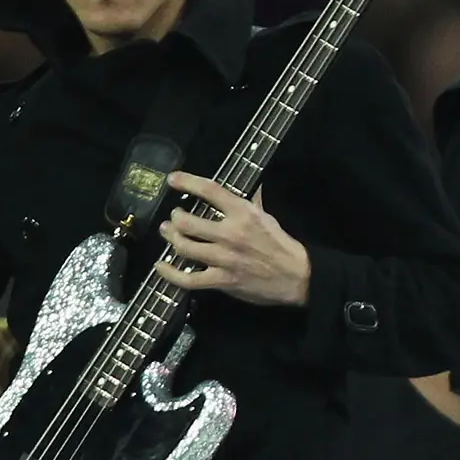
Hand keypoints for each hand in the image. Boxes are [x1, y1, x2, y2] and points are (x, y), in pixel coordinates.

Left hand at [160, 173, 311, 308]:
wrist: (299, 277)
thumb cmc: (282, 245)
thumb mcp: (268, 217)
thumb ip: (253, 201)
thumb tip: (250, 184)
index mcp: (244, 214)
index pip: (210, 191)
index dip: (187, 182)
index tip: (173, 179)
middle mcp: (231, 234)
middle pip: (187, 222)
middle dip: (175, 218)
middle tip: (174, 218)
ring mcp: (224, 258)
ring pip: (183, 247)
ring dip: (171, 238)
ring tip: (170, 234)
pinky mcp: (222, 280)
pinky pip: (187, 279)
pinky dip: (169, 273)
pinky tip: (161, 266)